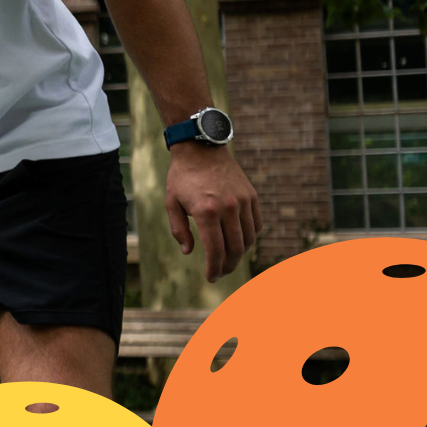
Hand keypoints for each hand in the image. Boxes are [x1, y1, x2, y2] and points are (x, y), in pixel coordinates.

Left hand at [166, 143, 258, 280]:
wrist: (201, 149)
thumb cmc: (182, 177)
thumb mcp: (171, 202)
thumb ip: (178, 229)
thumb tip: (188, 252)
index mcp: (206, 212)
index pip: (215, 250)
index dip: (214, 269)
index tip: (211, 278)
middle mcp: (228, 207)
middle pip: (235, 249)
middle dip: (228, 266)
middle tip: (220, 273)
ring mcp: (243, 201)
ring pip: (248, 238)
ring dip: (239, 254)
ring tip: (228, 260)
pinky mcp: (252, 196)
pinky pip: (256, 224)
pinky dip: (250, 237)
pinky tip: (239, 242)